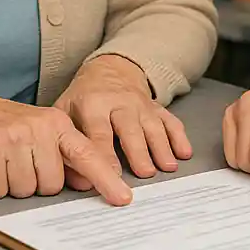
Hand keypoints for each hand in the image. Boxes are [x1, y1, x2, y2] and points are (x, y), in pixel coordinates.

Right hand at [0, 89, 133, 202]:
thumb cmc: (4, 128)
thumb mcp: (39, 131)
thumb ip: (63, 154)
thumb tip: (87, 182)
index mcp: (57, 123)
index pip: (86, 154)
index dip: (105, 178)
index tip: (123, 198)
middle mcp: (39, 127)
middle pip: (52, 185)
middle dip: (36, 183)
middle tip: (21, 163)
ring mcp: (14, 136)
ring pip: (25, 190)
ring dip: (13, 185)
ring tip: (4, 162)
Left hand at [54, 55, 191, 187]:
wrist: (110, 70)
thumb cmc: (84, 99)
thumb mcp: (65, 113)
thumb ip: (67, 144)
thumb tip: (76, 180)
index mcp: (93, 105)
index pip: (99, 133)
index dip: (106, 156)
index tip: (112, 176)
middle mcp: (120, 103)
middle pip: (130, 129)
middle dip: (139, 152)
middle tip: (145, 173)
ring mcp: (141, 104)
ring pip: (153, 125)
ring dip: (162, 146)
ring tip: (168, 167)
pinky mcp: (157, 107)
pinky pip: (170, 120)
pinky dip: (179, 136)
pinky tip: (184, 152)